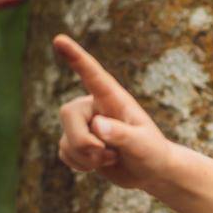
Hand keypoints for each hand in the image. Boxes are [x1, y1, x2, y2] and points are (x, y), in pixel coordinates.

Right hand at [52, 34, 177, 189]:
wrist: (151, 172)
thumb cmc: (152, 153)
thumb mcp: (142, 144)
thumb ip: (121, 134)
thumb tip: (97, 125)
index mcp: (113, 98)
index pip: (92, 74)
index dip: (75, 57)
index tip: (59, 40)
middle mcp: (95, 107)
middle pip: (68, 113)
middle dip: (83, 140)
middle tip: (107, 154)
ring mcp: (85, 125)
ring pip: (66, 139)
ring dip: (86, 157)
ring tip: (112, 157)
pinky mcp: (78, 142)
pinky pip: (64, 153)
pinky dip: (80, 164)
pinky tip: (99, 164)